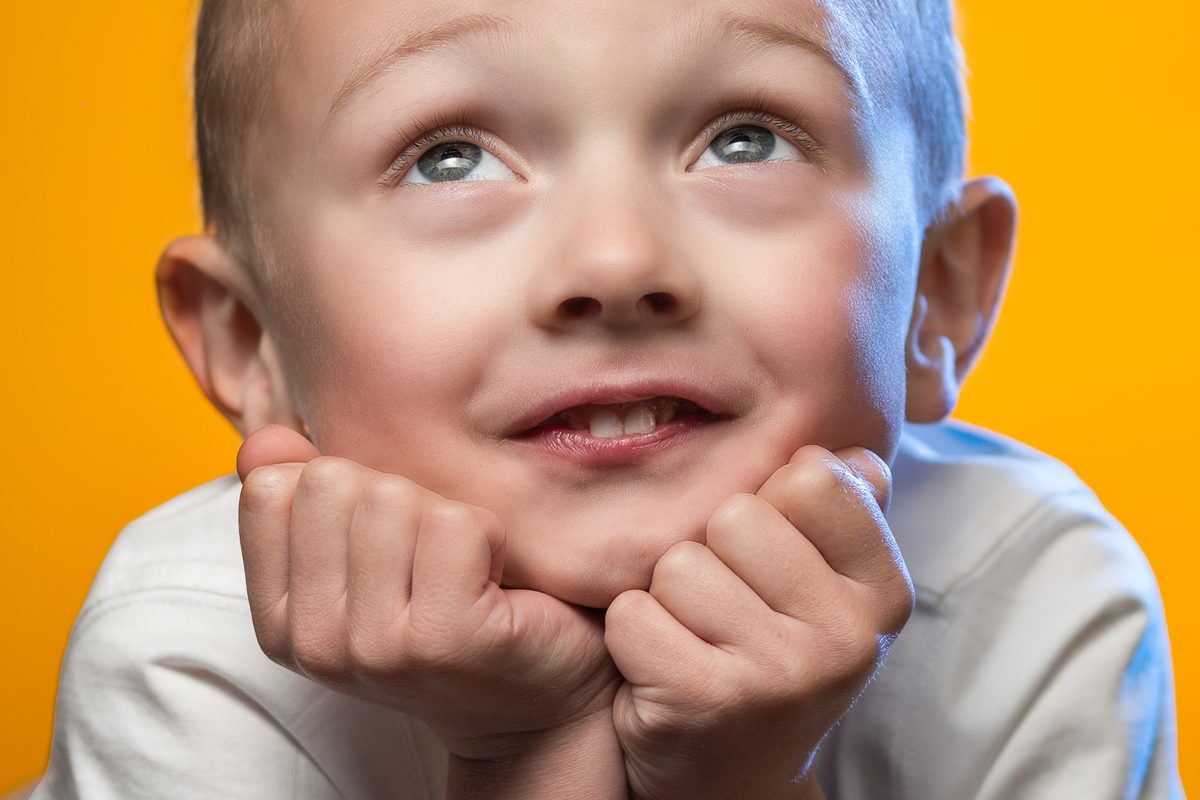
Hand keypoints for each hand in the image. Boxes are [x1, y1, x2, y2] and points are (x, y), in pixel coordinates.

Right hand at [236, 425, 621, 772]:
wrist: (542, 699)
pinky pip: (454, 522)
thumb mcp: (364, 557)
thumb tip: (265, 437)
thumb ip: (306, 498)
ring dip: (445, 516)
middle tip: (434, 558)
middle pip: (333, 482)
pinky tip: (494, 583)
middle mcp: (317, 644)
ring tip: (464, 571)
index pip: (271, 489)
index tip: (387, 542)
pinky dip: (489, 534)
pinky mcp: (445, 638)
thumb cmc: (453, 610)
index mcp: (281, 623)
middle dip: (398, 497)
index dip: (344, 489)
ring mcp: (377, 647)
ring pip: (394, 496)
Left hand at [604, 445, 913, 799]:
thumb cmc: (770, 661)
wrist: (734, 783)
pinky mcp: (706, 701)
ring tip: (695, 644)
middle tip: (724, 615)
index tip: (769, 562)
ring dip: (667, 600)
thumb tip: (855, 456)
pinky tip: (662, 673)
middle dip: (710, 555)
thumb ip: (840, 517)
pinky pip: (631, 613)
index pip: (811, 476)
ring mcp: (780, 674)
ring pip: (676, 564)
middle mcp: (846, 637)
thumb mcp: (823, 594)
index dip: (768, 506)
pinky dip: (631, 638)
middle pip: (734, 514)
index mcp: (883, 594)